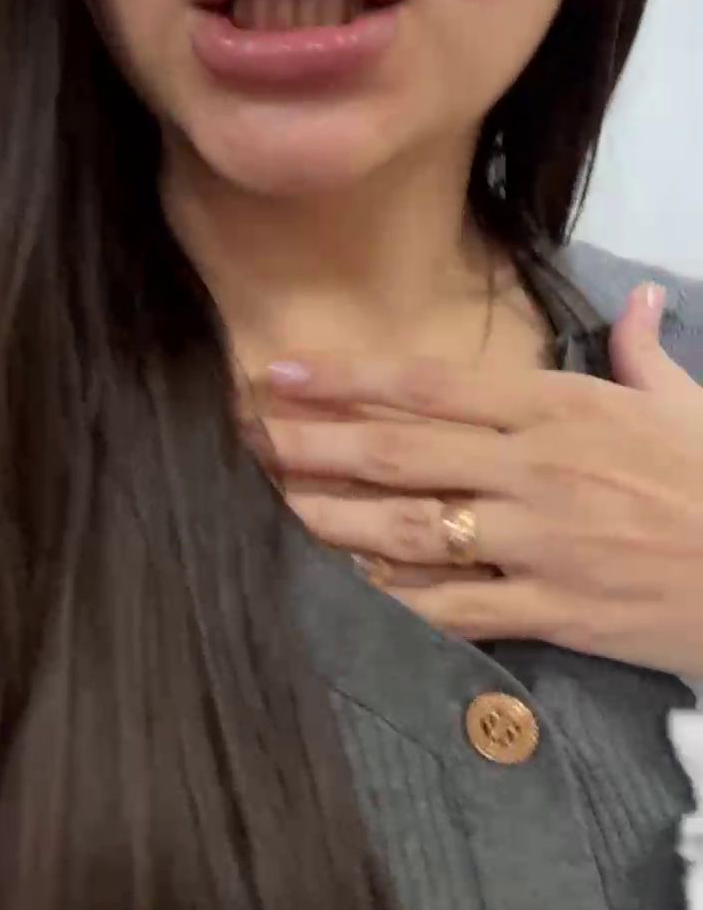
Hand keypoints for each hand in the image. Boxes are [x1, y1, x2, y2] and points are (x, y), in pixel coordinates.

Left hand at [254, 284, 702, 676]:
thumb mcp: (684, 404)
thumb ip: (642, 351)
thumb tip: (639, 300)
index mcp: (557, 408)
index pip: (430, 386)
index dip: (347, 380)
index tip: (284, 374)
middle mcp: (533, 468)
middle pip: (400, 451)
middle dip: (316, 443)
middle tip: (250, 436)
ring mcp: (537, 541)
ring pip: (410, 527)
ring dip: (334, 518)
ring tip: (276, 506)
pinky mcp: (551, 608)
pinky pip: (454, 606)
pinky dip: (396, 599)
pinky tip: (344, 589)